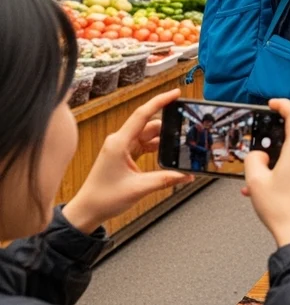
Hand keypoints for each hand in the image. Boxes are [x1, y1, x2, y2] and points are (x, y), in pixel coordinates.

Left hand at [62, 89, 192, 233]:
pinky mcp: (123, 155)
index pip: (143, 115)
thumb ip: (166, 179)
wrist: (87, 210)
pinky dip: (156, 147)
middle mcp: (119, 141)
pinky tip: (167, 154)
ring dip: (163, 140)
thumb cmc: (104, 198)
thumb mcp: (139, 188)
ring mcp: (121, 148)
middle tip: (186, 130)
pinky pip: (144, 145)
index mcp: (119, 143)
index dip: (160, 101)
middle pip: (149, 125)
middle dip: (168, 126)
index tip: (176, 94)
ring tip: (179, 147)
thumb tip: (187, 175)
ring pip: (148, 135)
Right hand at [241, 99, 289, 247]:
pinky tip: (268, 192)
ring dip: (272, 167)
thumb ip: (253, 159)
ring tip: (257, 186)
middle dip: (269, 150)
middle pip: (289, 141)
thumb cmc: (282, 211)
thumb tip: (258, 156)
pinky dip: (281, 175)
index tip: (273, 103)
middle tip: (255, 162)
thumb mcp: (255, 181)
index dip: (283, 105)